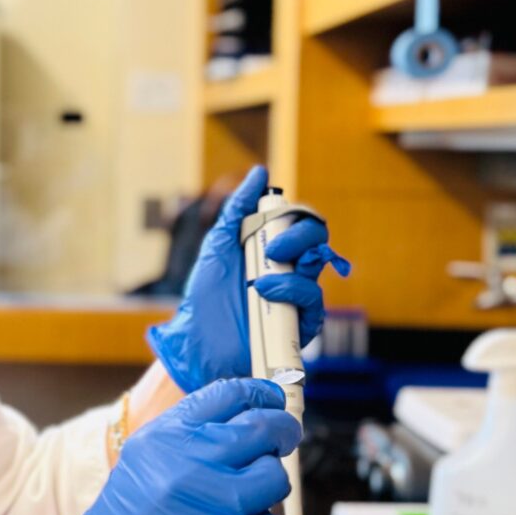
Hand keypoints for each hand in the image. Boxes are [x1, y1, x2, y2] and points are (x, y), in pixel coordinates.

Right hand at [0, 379, 300, 514]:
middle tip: (283, 440)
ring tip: (238, 508)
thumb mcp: (145, 463)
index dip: (261, 394)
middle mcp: (194, 462)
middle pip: (264, 428)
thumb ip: (191, 438)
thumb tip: (249, 417)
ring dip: (267, 491)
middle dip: (281, 432)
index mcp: (168, 436)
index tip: (273, 401)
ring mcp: (221, 504)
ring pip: (276, 477)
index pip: (232, 393)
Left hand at [146, 165, 349, 392]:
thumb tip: (259, 173)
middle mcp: (289, 270)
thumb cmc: (205, 297)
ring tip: (258, 281)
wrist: (198, 341)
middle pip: (316, 239)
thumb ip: (237, 209)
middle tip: (273, 248)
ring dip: (289, 267)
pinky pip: (314, 302)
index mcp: (271, 249)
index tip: (272, 214)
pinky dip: (292, 292)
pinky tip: (266, 293)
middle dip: (301, 234)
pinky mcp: (300, 324)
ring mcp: (296, 296)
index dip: (295, 214)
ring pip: (317, 266)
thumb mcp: (217, 247)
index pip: (300, 222)